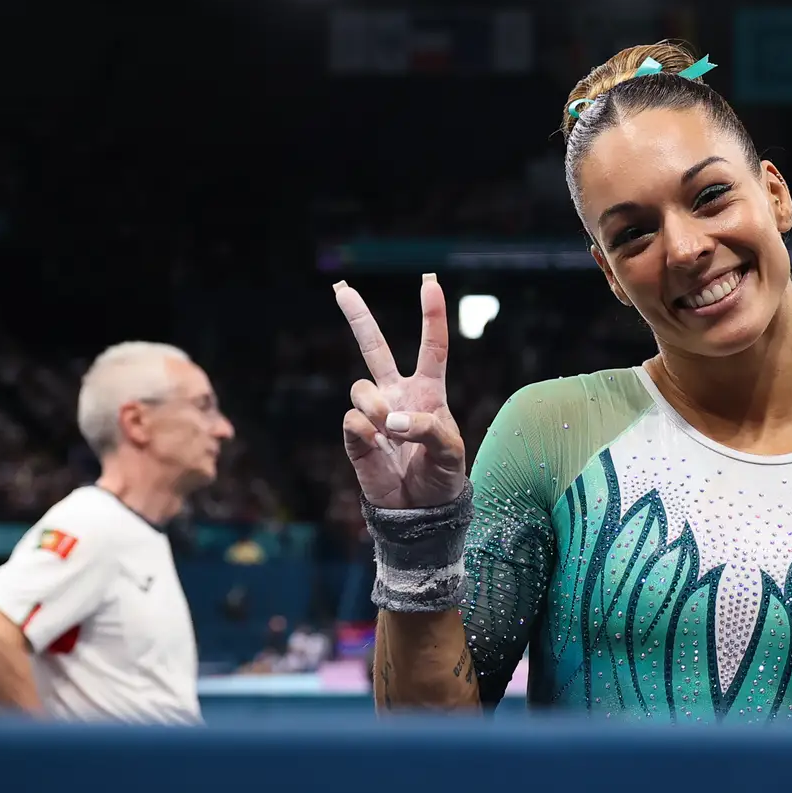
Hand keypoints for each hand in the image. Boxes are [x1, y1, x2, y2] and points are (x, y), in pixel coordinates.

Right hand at [334, 274, 465, 508]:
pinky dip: (365, 430)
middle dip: (357, 317)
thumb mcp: (450, 451)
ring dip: (375, 406)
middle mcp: (397, 395)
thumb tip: (390, 419)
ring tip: (390, 430)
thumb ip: (427, 428)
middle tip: (340, 288)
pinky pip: (351, 419)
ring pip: (360, 387)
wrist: (419, 510)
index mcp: (428, 391)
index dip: (431, 315)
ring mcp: (374, 414)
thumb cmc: (442, 475)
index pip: (432, 347)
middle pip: (374, 348)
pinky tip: (378, 444)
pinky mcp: (355, 436)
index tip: (430, 282)